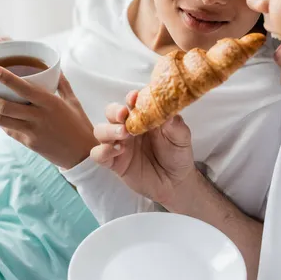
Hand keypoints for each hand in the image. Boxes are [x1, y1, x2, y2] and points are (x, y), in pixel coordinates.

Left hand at [0, 66, 96, 168]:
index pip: (24, 89)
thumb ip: (61, 83)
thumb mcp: (73, 101)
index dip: (7, 79)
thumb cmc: (79, 125)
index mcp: (51, 103)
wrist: (82, 155)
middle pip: (5, 107)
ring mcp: (32, 132)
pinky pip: (9, 130)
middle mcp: (39, 117)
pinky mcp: (28, 143)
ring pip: (1, 120)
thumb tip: (54, 67)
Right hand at [92, 92, 198, 207]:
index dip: (131, 98)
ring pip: (100, 131)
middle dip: (114, 111)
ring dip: (108, 130)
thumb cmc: (177, 154)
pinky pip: (98, 154)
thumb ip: (175, 124)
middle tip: (124, 115)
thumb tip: (168, 112)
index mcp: (142, 117)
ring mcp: (119, 144)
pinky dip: (102, 151)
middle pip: (111, 113)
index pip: (131, 102)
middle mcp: (128, 128)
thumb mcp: (181, 137)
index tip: (134, 97)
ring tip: (123, 134)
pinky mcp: (114, 162)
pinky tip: (117, 151)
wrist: (175, 182)